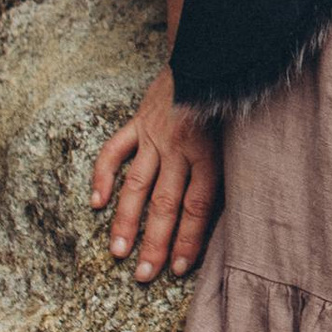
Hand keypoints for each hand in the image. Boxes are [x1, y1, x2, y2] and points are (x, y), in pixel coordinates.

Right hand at [91, 67, 221, 283]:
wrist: (208, 56)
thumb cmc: (226, 106)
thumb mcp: (236, 139)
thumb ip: (224, 174)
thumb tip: (220, 220)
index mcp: (209, 153)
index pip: (197, 205)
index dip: (188, 238)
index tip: (177, 269)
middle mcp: (180, 147)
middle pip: (165, 202)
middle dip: (154, 241)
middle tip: (144, 275)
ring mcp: (154, 134)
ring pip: (137, 184)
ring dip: (126, 220)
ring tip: (118, 252)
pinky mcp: (137, 121)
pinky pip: (114, 151)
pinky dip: (102, 176)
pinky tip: (95, 203)